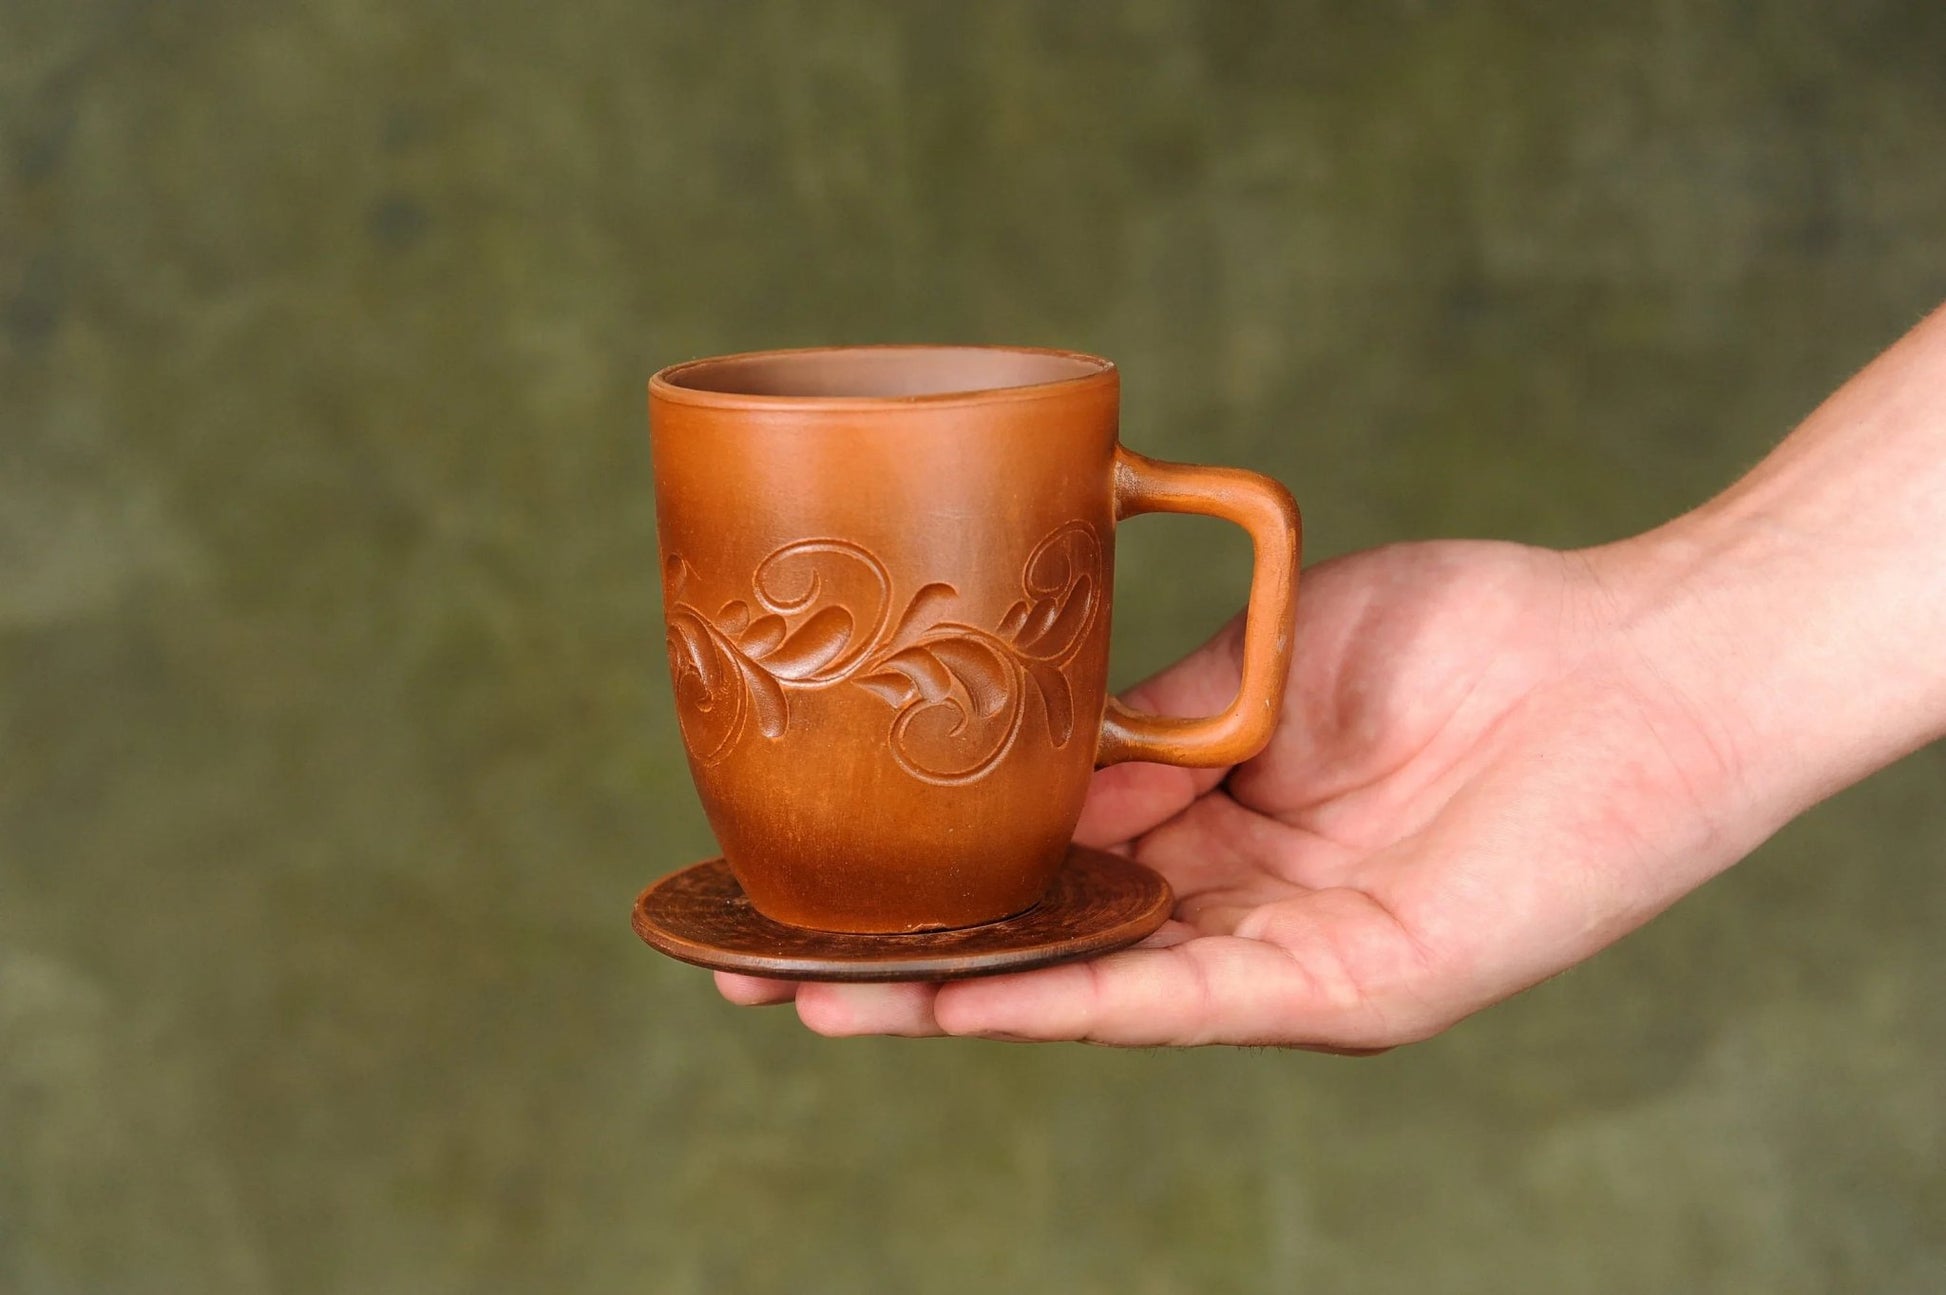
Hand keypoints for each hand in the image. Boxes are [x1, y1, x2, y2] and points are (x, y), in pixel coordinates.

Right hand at [716, 538, 1746, 1047]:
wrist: (1631, 657)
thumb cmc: (1467, 636)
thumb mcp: (1257, 662)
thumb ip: (1143, 722)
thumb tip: (1022, 755)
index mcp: (1210, 821)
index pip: (1042, 859)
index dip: (928, 868)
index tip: (808, 861)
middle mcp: (1231, 906)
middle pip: (1038, 943)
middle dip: (895, 958)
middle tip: (751, 965)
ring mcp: (1282, 958)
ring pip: (1085, 990)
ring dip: (944, 1001)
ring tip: (806, 999)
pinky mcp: (1346, 990)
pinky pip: (1181, 1002)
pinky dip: (1062, 1002)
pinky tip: (955, 1005)